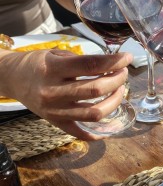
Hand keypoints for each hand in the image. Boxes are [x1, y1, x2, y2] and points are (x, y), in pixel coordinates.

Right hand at [0, 49, 132, 140]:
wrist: (12, 78)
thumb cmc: (36, 63)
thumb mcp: (56, 54)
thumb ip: (82, 60)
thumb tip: (112, 64)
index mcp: (54, 69)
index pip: (92, 65)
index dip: (114, 62)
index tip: (127, 58)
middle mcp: (54, 91)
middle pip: (96, 89)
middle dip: (117, 80)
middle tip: (123, 73)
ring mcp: (55, 110)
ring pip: (94, 112)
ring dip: (114, 101)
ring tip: (119, 90)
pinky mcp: (56, 122)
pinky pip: (81, 132)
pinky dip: (98, 132)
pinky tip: (110, 123)